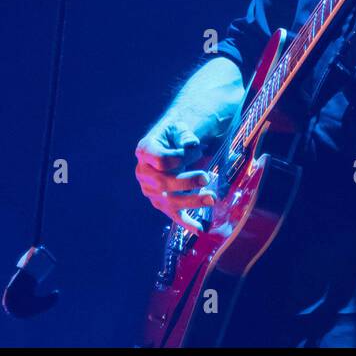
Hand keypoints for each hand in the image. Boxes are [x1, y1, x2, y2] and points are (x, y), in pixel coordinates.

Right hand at [135, 120, 215, 234]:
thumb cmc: (176, 134)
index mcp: (145, 151)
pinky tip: (200, 229)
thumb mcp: (179, 126)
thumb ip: (184, 134)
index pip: (160, 160)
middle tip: (206, 178)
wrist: (173, 143)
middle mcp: (144, 173)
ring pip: (169, 201)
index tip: (196, 150)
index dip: (179, 158)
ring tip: (212, 198)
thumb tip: (192, 144)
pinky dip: (188, 223)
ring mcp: (151, 191)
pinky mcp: (163, 203)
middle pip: (163, 183)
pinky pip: (174, 215)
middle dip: (186, 182)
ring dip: (192, 202)